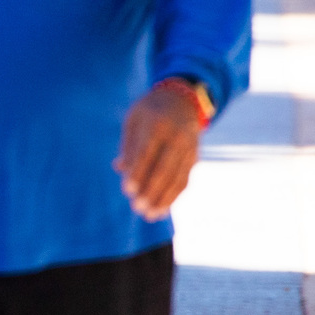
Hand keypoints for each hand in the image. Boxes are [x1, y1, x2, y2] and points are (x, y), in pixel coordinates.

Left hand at [114, 84, 202, 221]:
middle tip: (137, 208)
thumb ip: (128, 145)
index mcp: (157, 124)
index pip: (147, 152)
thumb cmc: (149, 111)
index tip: (127, 191)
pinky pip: (185, 179)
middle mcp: (177, 136)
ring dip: (164, 199)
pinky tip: (162, 208)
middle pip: (164, 169)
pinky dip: (174, 196)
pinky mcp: (195, 157)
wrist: (183, 100)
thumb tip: (120, 170)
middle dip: (151, 191)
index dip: (138, 173)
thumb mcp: (134, 119)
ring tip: (149, 215)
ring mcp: (189, 147)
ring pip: (177, 177)